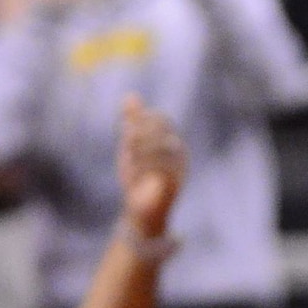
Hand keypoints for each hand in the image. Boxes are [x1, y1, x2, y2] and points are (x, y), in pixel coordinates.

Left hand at [115, 95, 184, 234]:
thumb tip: (130, 95)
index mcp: (171, 141)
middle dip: (141, 134)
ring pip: (161, 147)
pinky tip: (133, 175)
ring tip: (129, 160)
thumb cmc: (138, 177)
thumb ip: (132, 122)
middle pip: (162, 131)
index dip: (142, 121)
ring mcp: (178, 168)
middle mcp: (179, 153)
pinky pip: (159, 168)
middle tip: (127, 143)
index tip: (128, 133)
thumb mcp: (132, 146)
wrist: (140, 211)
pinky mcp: (173, 184)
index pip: (161, 119)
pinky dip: (141, 168)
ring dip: (140, 151)